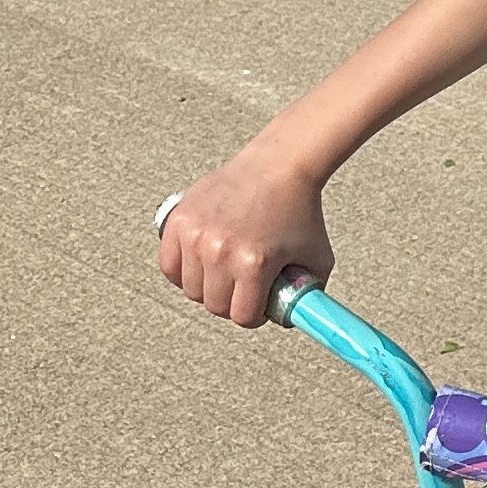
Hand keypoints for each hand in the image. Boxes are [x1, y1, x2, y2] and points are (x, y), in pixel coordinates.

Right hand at [158, 146, 333, 326]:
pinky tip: (201, 266)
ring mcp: (195, 235)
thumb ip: (309, 293)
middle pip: (213, 305)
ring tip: (225, 274)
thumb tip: (301, 319)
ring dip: (207, 288)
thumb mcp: (318, 258)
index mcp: (254, 263)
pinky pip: (168, 265)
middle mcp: (219, 250)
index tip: (260, 307)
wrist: (276, 168)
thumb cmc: (299, 211)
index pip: (242, 316)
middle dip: (231, 303)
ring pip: (190, 288)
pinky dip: (182, 272)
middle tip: (244, 289)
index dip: (255, 316)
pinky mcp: (178, 220)